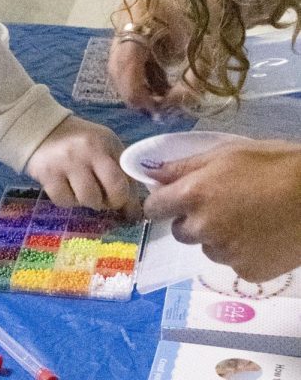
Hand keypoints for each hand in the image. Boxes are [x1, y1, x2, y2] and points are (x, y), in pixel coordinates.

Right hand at [25, 115, 138, 213]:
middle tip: (103, 197)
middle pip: (103, 197)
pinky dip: (68, 200)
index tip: (124, 204)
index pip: (120, 184)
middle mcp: (83, 153)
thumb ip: (123, 172)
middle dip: (107, 203)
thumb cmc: (84, 140)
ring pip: (84, 201)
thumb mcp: (108, 147)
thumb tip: (134, 209)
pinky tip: (68, 187)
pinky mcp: (45, 174)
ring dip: (87, 200)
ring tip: (84, 188)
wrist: (45, 128)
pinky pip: (64, 201)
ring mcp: (63, 163)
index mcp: (102, 144)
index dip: (125, 200)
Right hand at [108, 0, 197, 112]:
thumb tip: (168, 108)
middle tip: (157, 111)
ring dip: (139, 85)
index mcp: (142, 16)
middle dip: (135, 91)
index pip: (126, 61)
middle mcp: (129, 16)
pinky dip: (145, 75)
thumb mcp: (207, 57)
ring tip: (163, 101)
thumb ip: (187, 86)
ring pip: (122, 63)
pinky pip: (131, 57)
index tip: (155, 111)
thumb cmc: (219, 21)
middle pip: (118, 63)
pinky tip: (163, 86)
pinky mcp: (137, 27)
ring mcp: (131, 20)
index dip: (136, 91)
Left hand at [143, 139, 300, 281]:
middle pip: (180, 231)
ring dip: (217, 237)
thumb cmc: (273, 165)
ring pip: (207, 248)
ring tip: (246, 219)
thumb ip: (184, 166)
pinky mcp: (248, 272)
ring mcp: (226, 254)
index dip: (161, 203)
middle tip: (219, 204)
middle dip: (192, 219)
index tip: (171, 199)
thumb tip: (151, 173)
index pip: (155, 208)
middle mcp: (204, 227)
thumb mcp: (226, 153)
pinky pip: (233, 263)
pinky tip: (261, 236)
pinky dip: (241, 252)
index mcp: (194, 194)